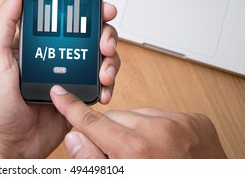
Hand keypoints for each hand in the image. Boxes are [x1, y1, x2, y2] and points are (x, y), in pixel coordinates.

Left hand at [0, 0, 120, 157]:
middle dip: (105, 33)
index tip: (98, 5)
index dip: (84, 7)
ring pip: (99, 56)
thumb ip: (4, 23)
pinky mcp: (77, 94)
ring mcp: (68, 74)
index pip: (64, 15)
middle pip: (89, 33)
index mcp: (35, 42)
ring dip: (110, 58)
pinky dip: (108, 83)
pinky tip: (104, 88)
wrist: (8, 143)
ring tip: (105, 71)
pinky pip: (101, 82)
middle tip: (104, 42)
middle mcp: (54, 54)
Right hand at [50, 86, 226, 158]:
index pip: (92, 121)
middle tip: (121, 155)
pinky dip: (158, 128)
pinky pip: (163, 115)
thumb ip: (92, 161)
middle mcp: (158, 130)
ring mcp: (180, 123)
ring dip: (135, 130)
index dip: (71, 107)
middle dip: (111, 133)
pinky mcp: (196, 121)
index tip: (60, 94)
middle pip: (115, 118)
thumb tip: (74, 138)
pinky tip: (163, 148)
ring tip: (147, 154)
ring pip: (138, 115)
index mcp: (135, 150)